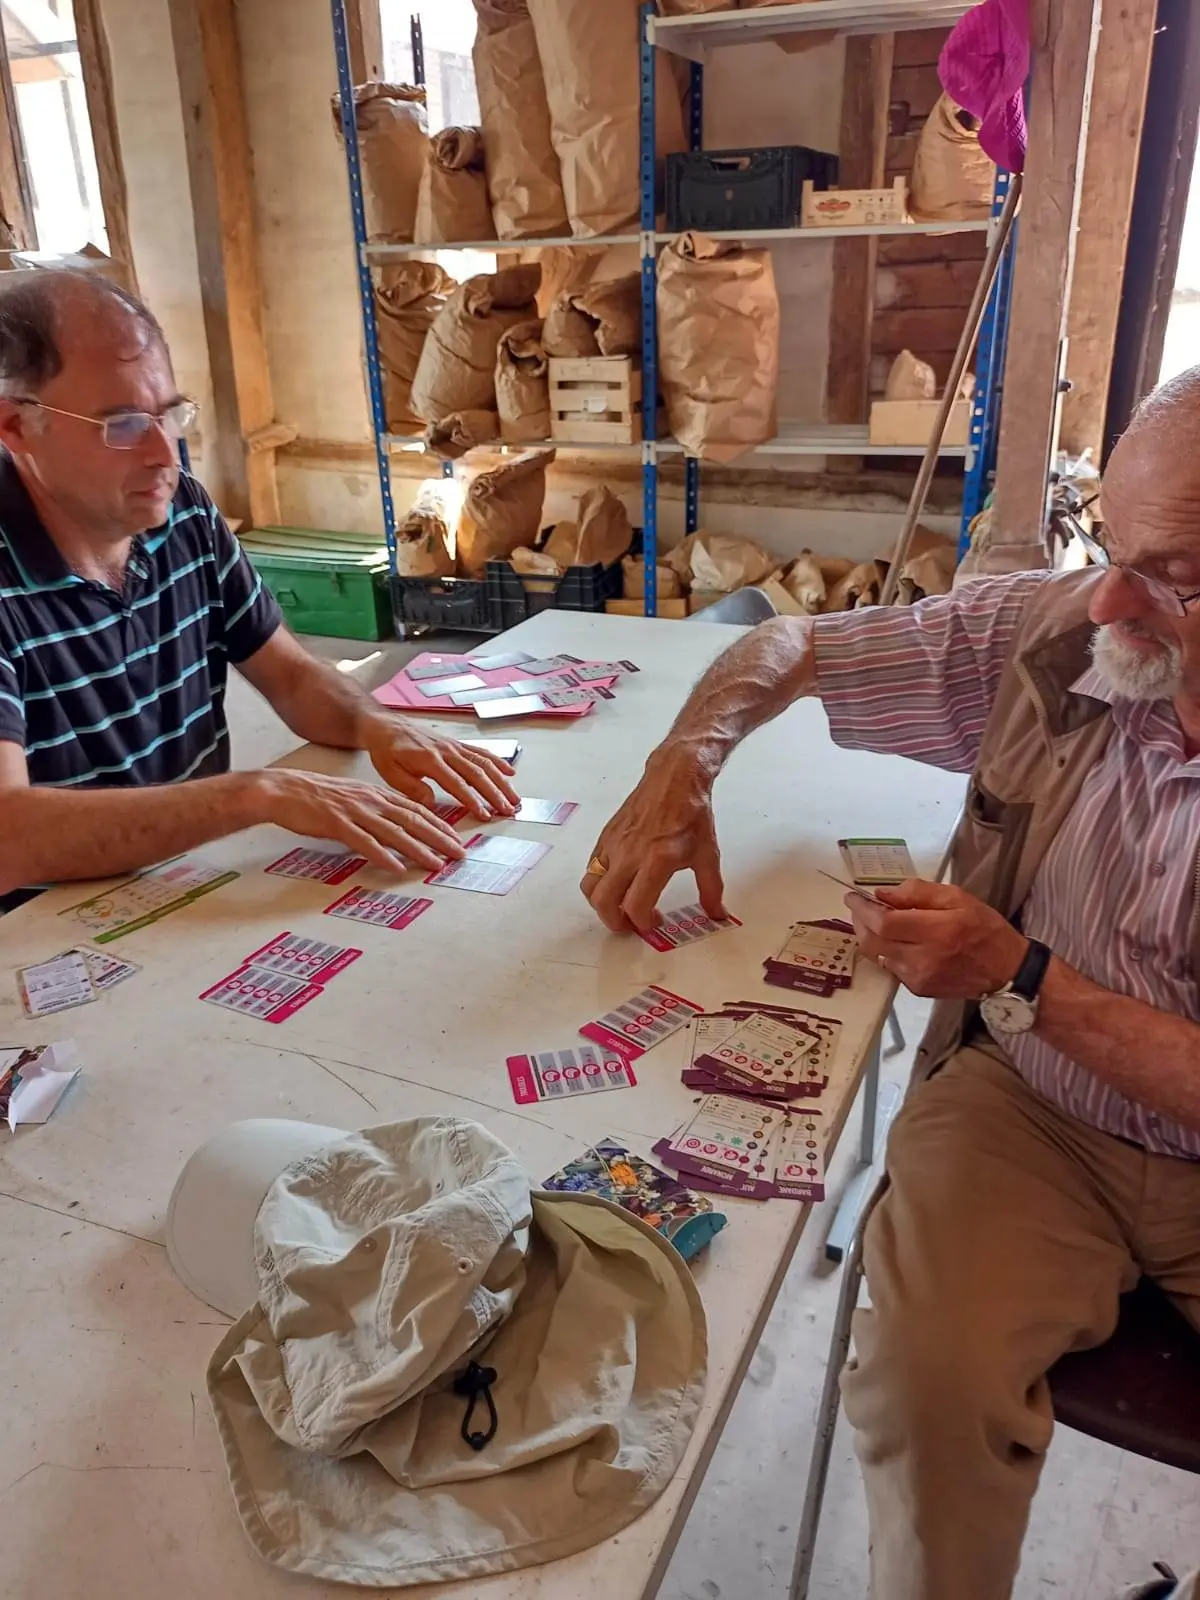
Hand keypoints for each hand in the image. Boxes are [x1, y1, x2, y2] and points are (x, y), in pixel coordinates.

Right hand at [259, 768, 467, 875]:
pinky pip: (364, 842)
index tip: (456, 839)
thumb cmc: (316, 796)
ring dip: (419, 850)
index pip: (416, 810)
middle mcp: (371, 801)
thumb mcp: (353, 797)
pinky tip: (396, 867)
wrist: (283, 790)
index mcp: (376, 794)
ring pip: (394, 832)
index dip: (439, 825)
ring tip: (437, 864)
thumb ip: (375, 810)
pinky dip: (382, 856)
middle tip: (459, 854)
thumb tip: (395, 826)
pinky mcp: (337, 824)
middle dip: (439, 838)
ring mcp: (355, 812)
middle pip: (413, 820)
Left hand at [364, 717, 518, 818]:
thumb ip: (412, 788)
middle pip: (477, 773)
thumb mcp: (390, 772)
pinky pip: (481, 752)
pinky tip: (510, 773)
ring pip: (484, 763)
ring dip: (502, 781)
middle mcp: (446, 751)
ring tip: (514, 798)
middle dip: (495, 793)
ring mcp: (454, 746)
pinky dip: (498, 762)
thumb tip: (432, 803)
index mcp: (430, 760)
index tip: (484, 815)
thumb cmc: (387, 750)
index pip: (456, 783)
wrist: (386, 726)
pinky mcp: (457, 744)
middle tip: (508, 810)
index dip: (472, 800)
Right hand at [581, 747, 725, 932]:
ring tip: (619, 907)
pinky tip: (618, 883)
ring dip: (601, 904)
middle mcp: (629, 854)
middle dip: (616, 922)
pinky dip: (599, 883)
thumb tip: (717, 913)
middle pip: (604, 901)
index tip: (654, 924)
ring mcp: (613, 845)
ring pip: (591, 886)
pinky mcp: (605, 837)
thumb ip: (711, 889)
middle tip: (631, 926)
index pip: (637, 905)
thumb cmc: (691, 814)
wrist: (675, 778)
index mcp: (657, 860)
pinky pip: (591, 868)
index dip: (643, 924)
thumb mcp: (708, 854)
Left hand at [845, 879, 1027, 998]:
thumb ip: (919, 893)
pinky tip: (895, 941)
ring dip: (870, 937)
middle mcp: (923, 958)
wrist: (1006, 971)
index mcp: (937, 931)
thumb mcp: (958, 898)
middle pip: (873, 942)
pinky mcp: (918, 990)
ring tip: (876, 921)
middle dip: (859, 922)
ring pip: (877, 956)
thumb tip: (883, 894)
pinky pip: (890, 967)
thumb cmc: (984, 929)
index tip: (852, 897)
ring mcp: (919, 978)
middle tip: (859, 908)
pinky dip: (885, 951)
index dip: (863, 910)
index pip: (884, 923)